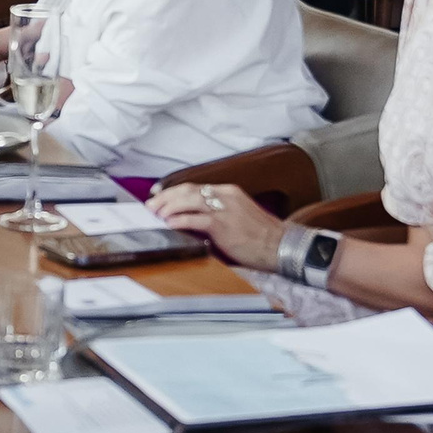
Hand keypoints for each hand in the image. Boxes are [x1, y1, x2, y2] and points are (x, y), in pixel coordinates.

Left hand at [148, 183, 286, 269]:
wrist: (282, 245)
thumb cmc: (261, 236)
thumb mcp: (238, 215)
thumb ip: (217, 213)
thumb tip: (192, 218)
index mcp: (228, 192)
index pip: (194, 187)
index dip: (173, 191)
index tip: (158, 196)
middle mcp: (225, 196)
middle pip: (187, 191)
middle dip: (165, 197)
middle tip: (151, 206)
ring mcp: (224, 209)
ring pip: (189, 201)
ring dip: (168, 208)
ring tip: (156, 215)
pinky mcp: (223, 225)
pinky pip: (196, 219)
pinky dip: (180, 220)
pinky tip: (169, 224)